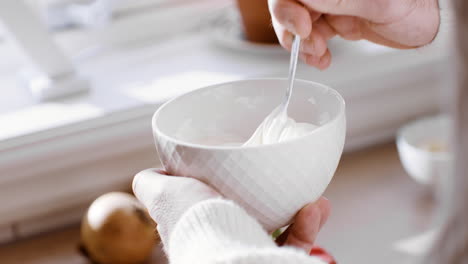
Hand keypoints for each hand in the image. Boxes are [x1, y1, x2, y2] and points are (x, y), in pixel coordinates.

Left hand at [132, 169, 329, 251]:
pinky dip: (308, 226)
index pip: (223, 208)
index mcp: (204, 226)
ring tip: (314, 199)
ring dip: (301, 212)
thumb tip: (149, 173)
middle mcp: (227, 242)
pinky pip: (296, 245)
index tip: (253, 173)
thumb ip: (153, 184)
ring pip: (282, 233)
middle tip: (289, 184)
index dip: (236, 192)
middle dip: (278, 200)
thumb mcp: (162, 193)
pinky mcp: (271, 261)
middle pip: (257, 220)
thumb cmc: (191, 219)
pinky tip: (316, 208)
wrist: (221, 246)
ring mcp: (250, 252)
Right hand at [269, 0, 439, 68]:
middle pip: (289, 6)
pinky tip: (321, 59)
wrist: (423, 23)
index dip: (287, 7)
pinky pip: (309, 37)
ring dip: (303, 45)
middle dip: (293, 28)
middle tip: (311, 44)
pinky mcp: (331, 21)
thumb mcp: (376, 3)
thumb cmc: (410, 2)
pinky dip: (311, 53)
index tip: (302, 26)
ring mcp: (327, 5)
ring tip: (318, 55)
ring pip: (296, 23)